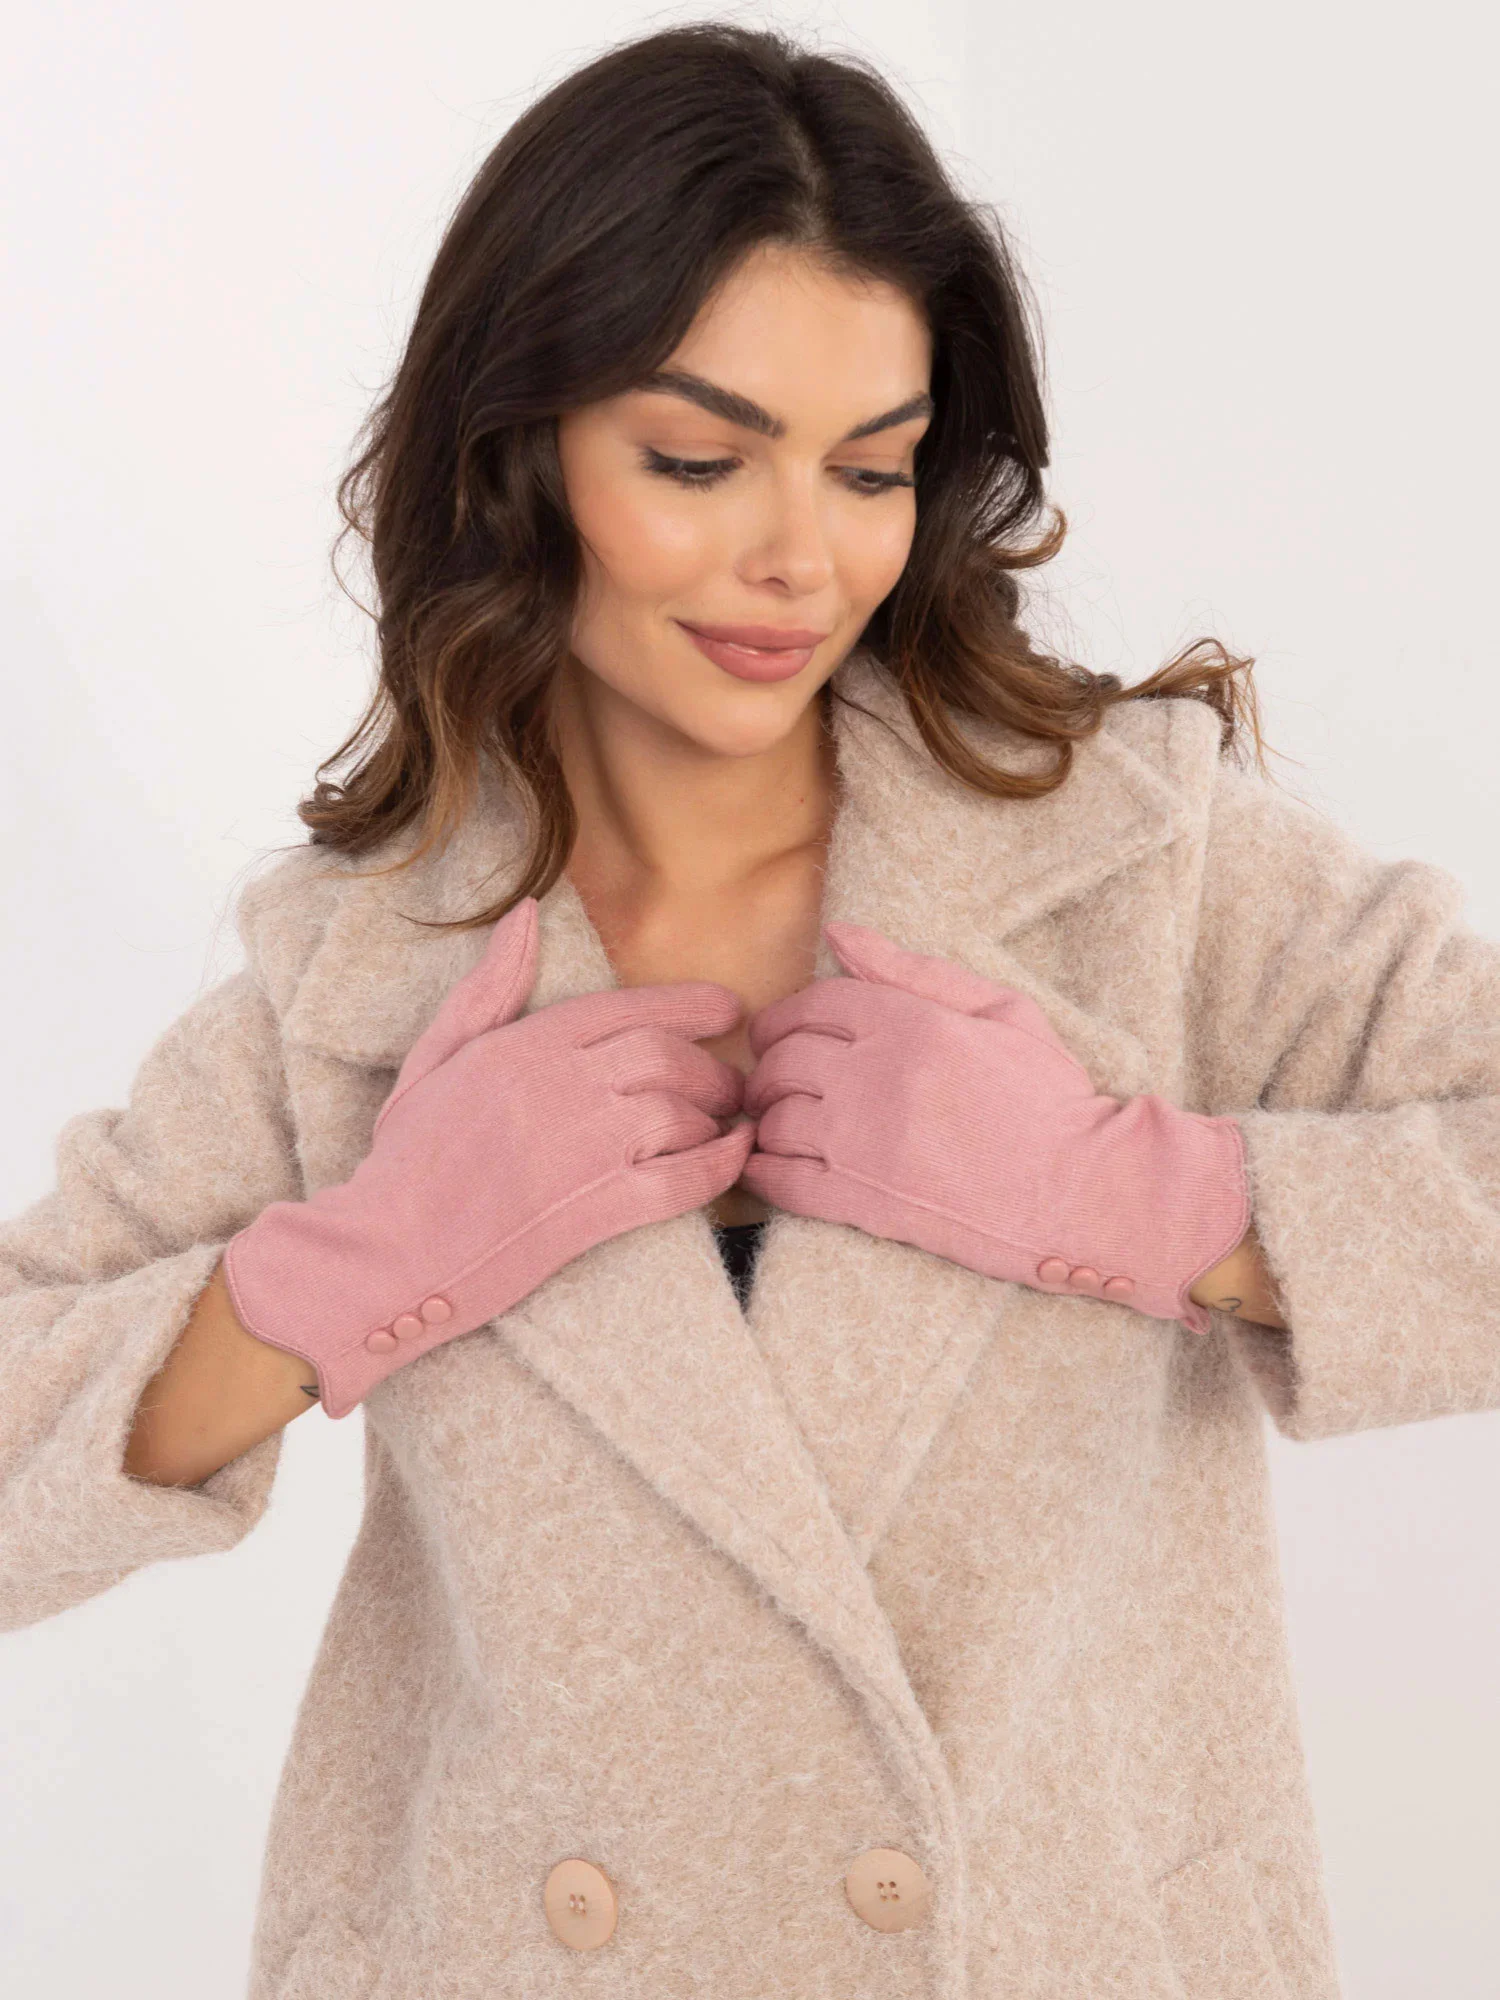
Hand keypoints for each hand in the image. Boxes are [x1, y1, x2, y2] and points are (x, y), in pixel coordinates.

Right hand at [224, 897, 753, 1416]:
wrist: (386, 1252)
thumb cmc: (409, 1157)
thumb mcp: (438, 1056)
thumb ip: (490, 987)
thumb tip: (525, 914)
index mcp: (524, 1044)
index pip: (628, 1007)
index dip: (689, 1004)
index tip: (726, 1009)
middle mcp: (561, 1085)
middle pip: (667, 1056)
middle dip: (710, 1068)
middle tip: (729, 1083)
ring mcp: (582, 1148)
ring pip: (682, 1112)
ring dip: (715, 1118)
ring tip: (725, 1125)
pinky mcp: (596, 1209)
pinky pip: (684, 1178)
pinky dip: (720, 1166)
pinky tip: (733, 1159)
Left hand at [738, 922, 1247, 1332]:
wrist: (1081, 1189)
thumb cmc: (1048, 1096)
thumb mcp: (999, 1010)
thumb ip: (914, 970)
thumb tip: (838, 934)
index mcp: (909, 1021)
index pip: (810, 1004)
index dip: (784, 1020)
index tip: (782, 1038)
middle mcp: (875, 1074)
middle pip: (781, 1060)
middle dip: (771, 1071)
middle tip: (780, 1086)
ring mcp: (864, 1140)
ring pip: (774, 1119)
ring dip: (770, 1121)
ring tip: (787, 1128)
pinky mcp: (861, 1202)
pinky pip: (779, 1179)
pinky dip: (765, 1172)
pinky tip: (777, 1168)